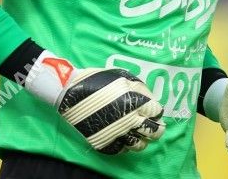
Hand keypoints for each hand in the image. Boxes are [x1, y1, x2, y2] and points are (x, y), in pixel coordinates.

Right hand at [24, 53, 164, 153]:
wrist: (71, 91)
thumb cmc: (98, 80)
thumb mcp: (123, 77)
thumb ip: (140, 89)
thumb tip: (151, 100)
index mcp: (136, 102)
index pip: (156, 112)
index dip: (157, 112)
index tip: (155, 111)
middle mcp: (130, 121)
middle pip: (153, 132)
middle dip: (157, 129)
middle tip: (154, 125)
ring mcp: (117, 134)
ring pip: (139, 145)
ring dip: (142, 139)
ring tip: (139, 133)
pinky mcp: (104, 143)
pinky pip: (121, 150)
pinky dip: (126, 146)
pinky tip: (125, 138)